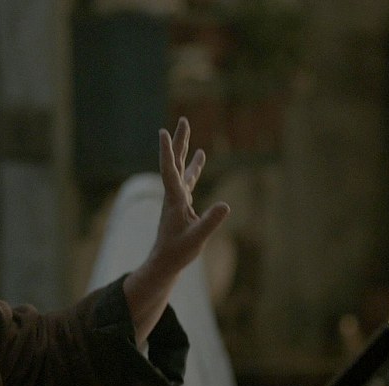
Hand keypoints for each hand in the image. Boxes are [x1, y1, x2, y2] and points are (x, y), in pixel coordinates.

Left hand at [151, 117, 229, 275]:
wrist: (164, 262)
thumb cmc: (177, 252)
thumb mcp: (196, 239)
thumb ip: (210, 222)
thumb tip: (226, 205)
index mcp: (174, 200)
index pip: (169, 170)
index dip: (167, 151)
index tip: (162, 131)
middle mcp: (173, 195)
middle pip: (175, 162)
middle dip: (179, 141)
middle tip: (183, 120)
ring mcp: (177, 198)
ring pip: (181, 168)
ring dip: (185, 150)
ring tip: (188, 130)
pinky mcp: (182, 203)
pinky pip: (188, 179)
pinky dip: (194, 166)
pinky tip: (200, 158)